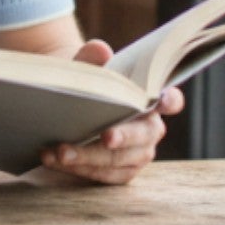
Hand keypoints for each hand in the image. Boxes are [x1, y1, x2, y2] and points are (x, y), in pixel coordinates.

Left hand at [37, 39, 183, 185]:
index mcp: (150, 101)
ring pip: (119, 160)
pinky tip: (53, 160)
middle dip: (123, 136)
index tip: (162, 99)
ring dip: (88, 157)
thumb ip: (91, 57)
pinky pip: (104, 175)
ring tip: (59, 152)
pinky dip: (78, 169)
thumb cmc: (87, 86)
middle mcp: (150, 129)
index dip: (170, 100)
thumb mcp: (86, 68)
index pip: (171, 100)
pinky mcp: (121, 172)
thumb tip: (100, 49)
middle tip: (105, 137)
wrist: (70, 106)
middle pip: (142, 136)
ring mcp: (138, 153)